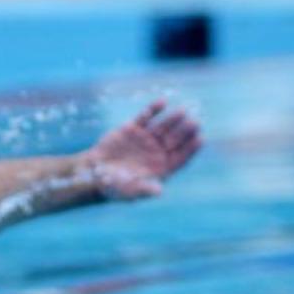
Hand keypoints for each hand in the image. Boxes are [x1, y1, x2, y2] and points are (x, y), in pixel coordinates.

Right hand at [87, 100, 202, 200]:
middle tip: (194, 123)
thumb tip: (159, 191)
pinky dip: (154, 109)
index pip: (180, 158)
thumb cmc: (113, 187)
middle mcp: (156, 153)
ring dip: (173, 119)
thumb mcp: (129, 191)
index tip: (200, 139)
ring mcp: (146, 139)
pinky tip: (162, 102)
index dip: (190, 149)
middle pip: (175, 140)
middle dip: (185, 131)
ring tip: (183, 112)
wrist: (92, 174)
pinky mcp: (133, 128)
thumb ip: (144, 189)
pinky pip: (146, 116)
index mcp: (160, 168)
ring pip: (164, 127)